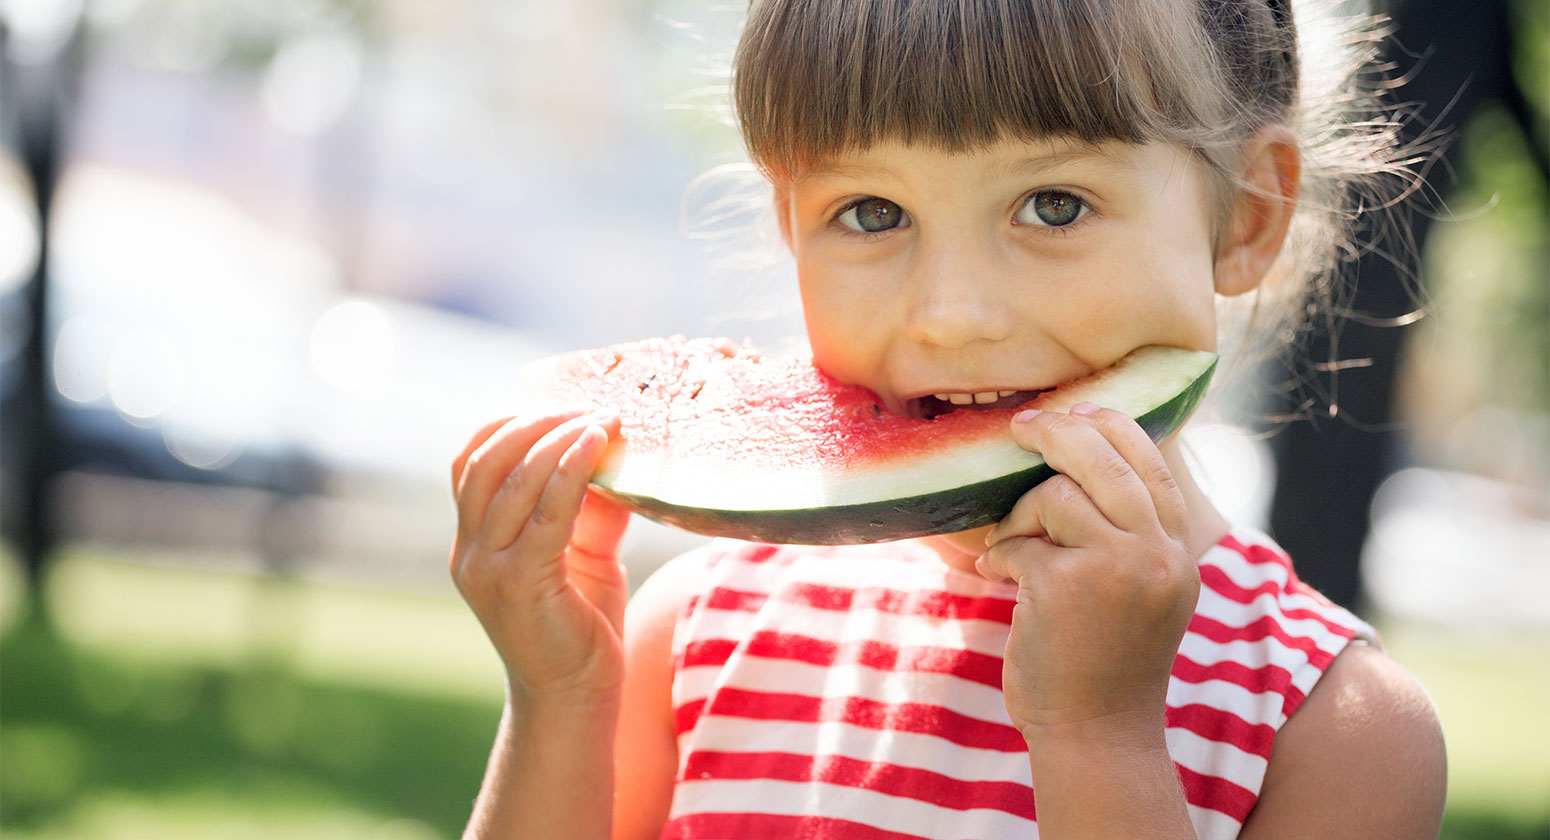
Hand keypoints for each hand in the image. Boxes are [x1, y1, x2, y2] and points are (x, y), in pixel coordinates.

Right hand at [449, 406, 631, 705]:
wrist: (574, 703)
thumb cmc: (580, 630)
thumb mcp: (585, 554)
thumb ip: (591, 507)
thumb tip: (617, 454)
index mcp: (473, 543)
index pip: (471, 461)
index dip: (510, 424)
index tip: (562, 405)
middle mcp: (469, 552)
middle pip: (486, 459)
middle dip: (537, 422)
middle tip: (589, 406)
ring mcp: (488, 569)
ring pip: (513, 478)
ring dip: (559, 438)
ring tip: (602, 419)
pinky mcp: (521, 583)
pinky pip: (546, 511)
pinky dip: (571, 469)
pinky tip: (598, 446)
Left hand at [976, 402, 1198, 743]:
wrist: (1096, 734)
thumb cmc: (1104, 662)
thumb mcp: (1140, 593)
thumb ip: (1129, 535)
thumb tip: (1080, 454)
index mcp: (1178, 553)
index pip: (1151, 462)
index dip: (1109, 426)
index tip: (1074, 411)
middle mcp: (1158, 555)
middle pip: (1106, 458)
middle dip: (1057, 432)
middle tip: (1021, 426)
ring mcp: (1117, 569)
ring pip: (1058, 495)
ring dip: (1022, 515)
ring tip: (1012, 547)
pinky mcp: (1066, 586)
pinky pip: (1021, 541)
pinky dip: (1001, 556)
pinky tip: (997, 577)